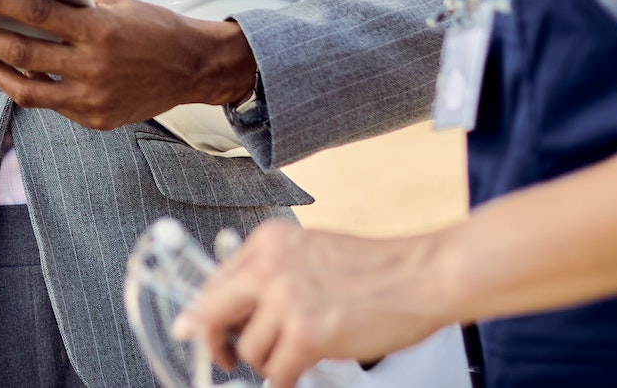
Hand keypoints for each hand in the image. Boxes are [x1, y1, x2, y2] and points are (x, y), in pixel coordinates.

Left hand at [0, 0, 256, 130]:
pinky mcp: (95, 119)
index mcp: (100, 29)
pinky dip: (23, 85)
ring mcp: (93, 98)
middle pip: (22, 52)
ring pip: (26, 88)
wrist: (195, 68)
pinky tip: (4, 70)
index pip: (37, 13)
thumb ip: (72, 1)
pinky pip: (49, 103)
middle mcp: (95, 67)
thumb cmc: (152, 26)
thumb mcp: (115, 2)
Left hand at [179, 221, 456, 385]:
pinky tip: (301, 372)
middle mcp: (270, 265)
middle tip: (224, 358)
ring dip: (267, 362)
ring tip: (293, 356)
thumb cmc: (377, 269)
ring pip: (248, 349)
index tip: (194, 330)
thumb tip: (234, 305)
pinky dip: (286, 379)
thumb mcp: (312, 252)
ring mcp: (286, 299)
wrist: (423, 275)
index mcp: (269, 241)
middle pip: (211, 313)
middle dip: (213, 342)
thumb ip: (273, 272)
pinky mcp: (307, 333)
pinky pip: (277, 372)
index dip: (203, 313)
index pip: (216, 281)